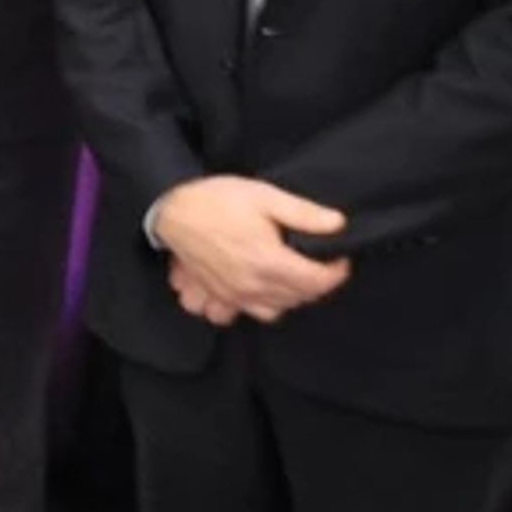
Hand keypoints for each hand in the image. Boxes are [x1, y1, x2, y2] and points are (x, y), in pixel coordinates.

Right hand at [154, 175, 351, 323]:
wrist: (171, 210)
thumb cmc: (216, 200)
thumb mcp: (263, 196)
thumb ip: (303, 213)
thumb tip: (338, 224)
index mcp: (268, 261)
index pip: (318, 282)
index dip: (336, 271)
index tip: (339, 257)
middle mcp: (253, 286)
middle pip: (300, 298)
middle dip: (316, 282)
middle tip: (316, 260)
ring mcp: (233, 296)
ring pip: (277, 310)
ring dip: (290, 297)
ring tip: (290, 275)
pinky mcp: (218, 296)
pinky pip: (244, 315)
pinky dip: (257, 307)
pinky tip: (258, 289)